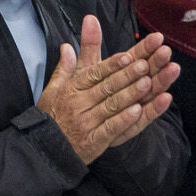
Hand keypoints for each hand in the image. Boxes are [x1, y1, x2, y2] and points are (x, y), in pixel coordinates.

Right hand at [40, 16, 177, 164]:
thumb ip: (64, 67)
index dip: (112, 64)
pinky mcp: (93, 141)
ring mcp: (87, 123)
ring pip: (112, 105)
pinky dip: (124, 119)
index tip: (129, 56)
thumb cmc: (51, 117)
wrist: (46, 149)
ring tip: (148, 83)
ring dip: (130, 94)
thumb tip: (67, 46)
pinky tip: (138, 111)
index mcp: (72, 90)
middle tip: (145, 64)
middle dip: (127, 75)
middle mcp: (79, 104)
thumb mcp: (52, 90)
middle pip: (106, 87)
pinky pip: (111, 128)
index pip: (94, 74)